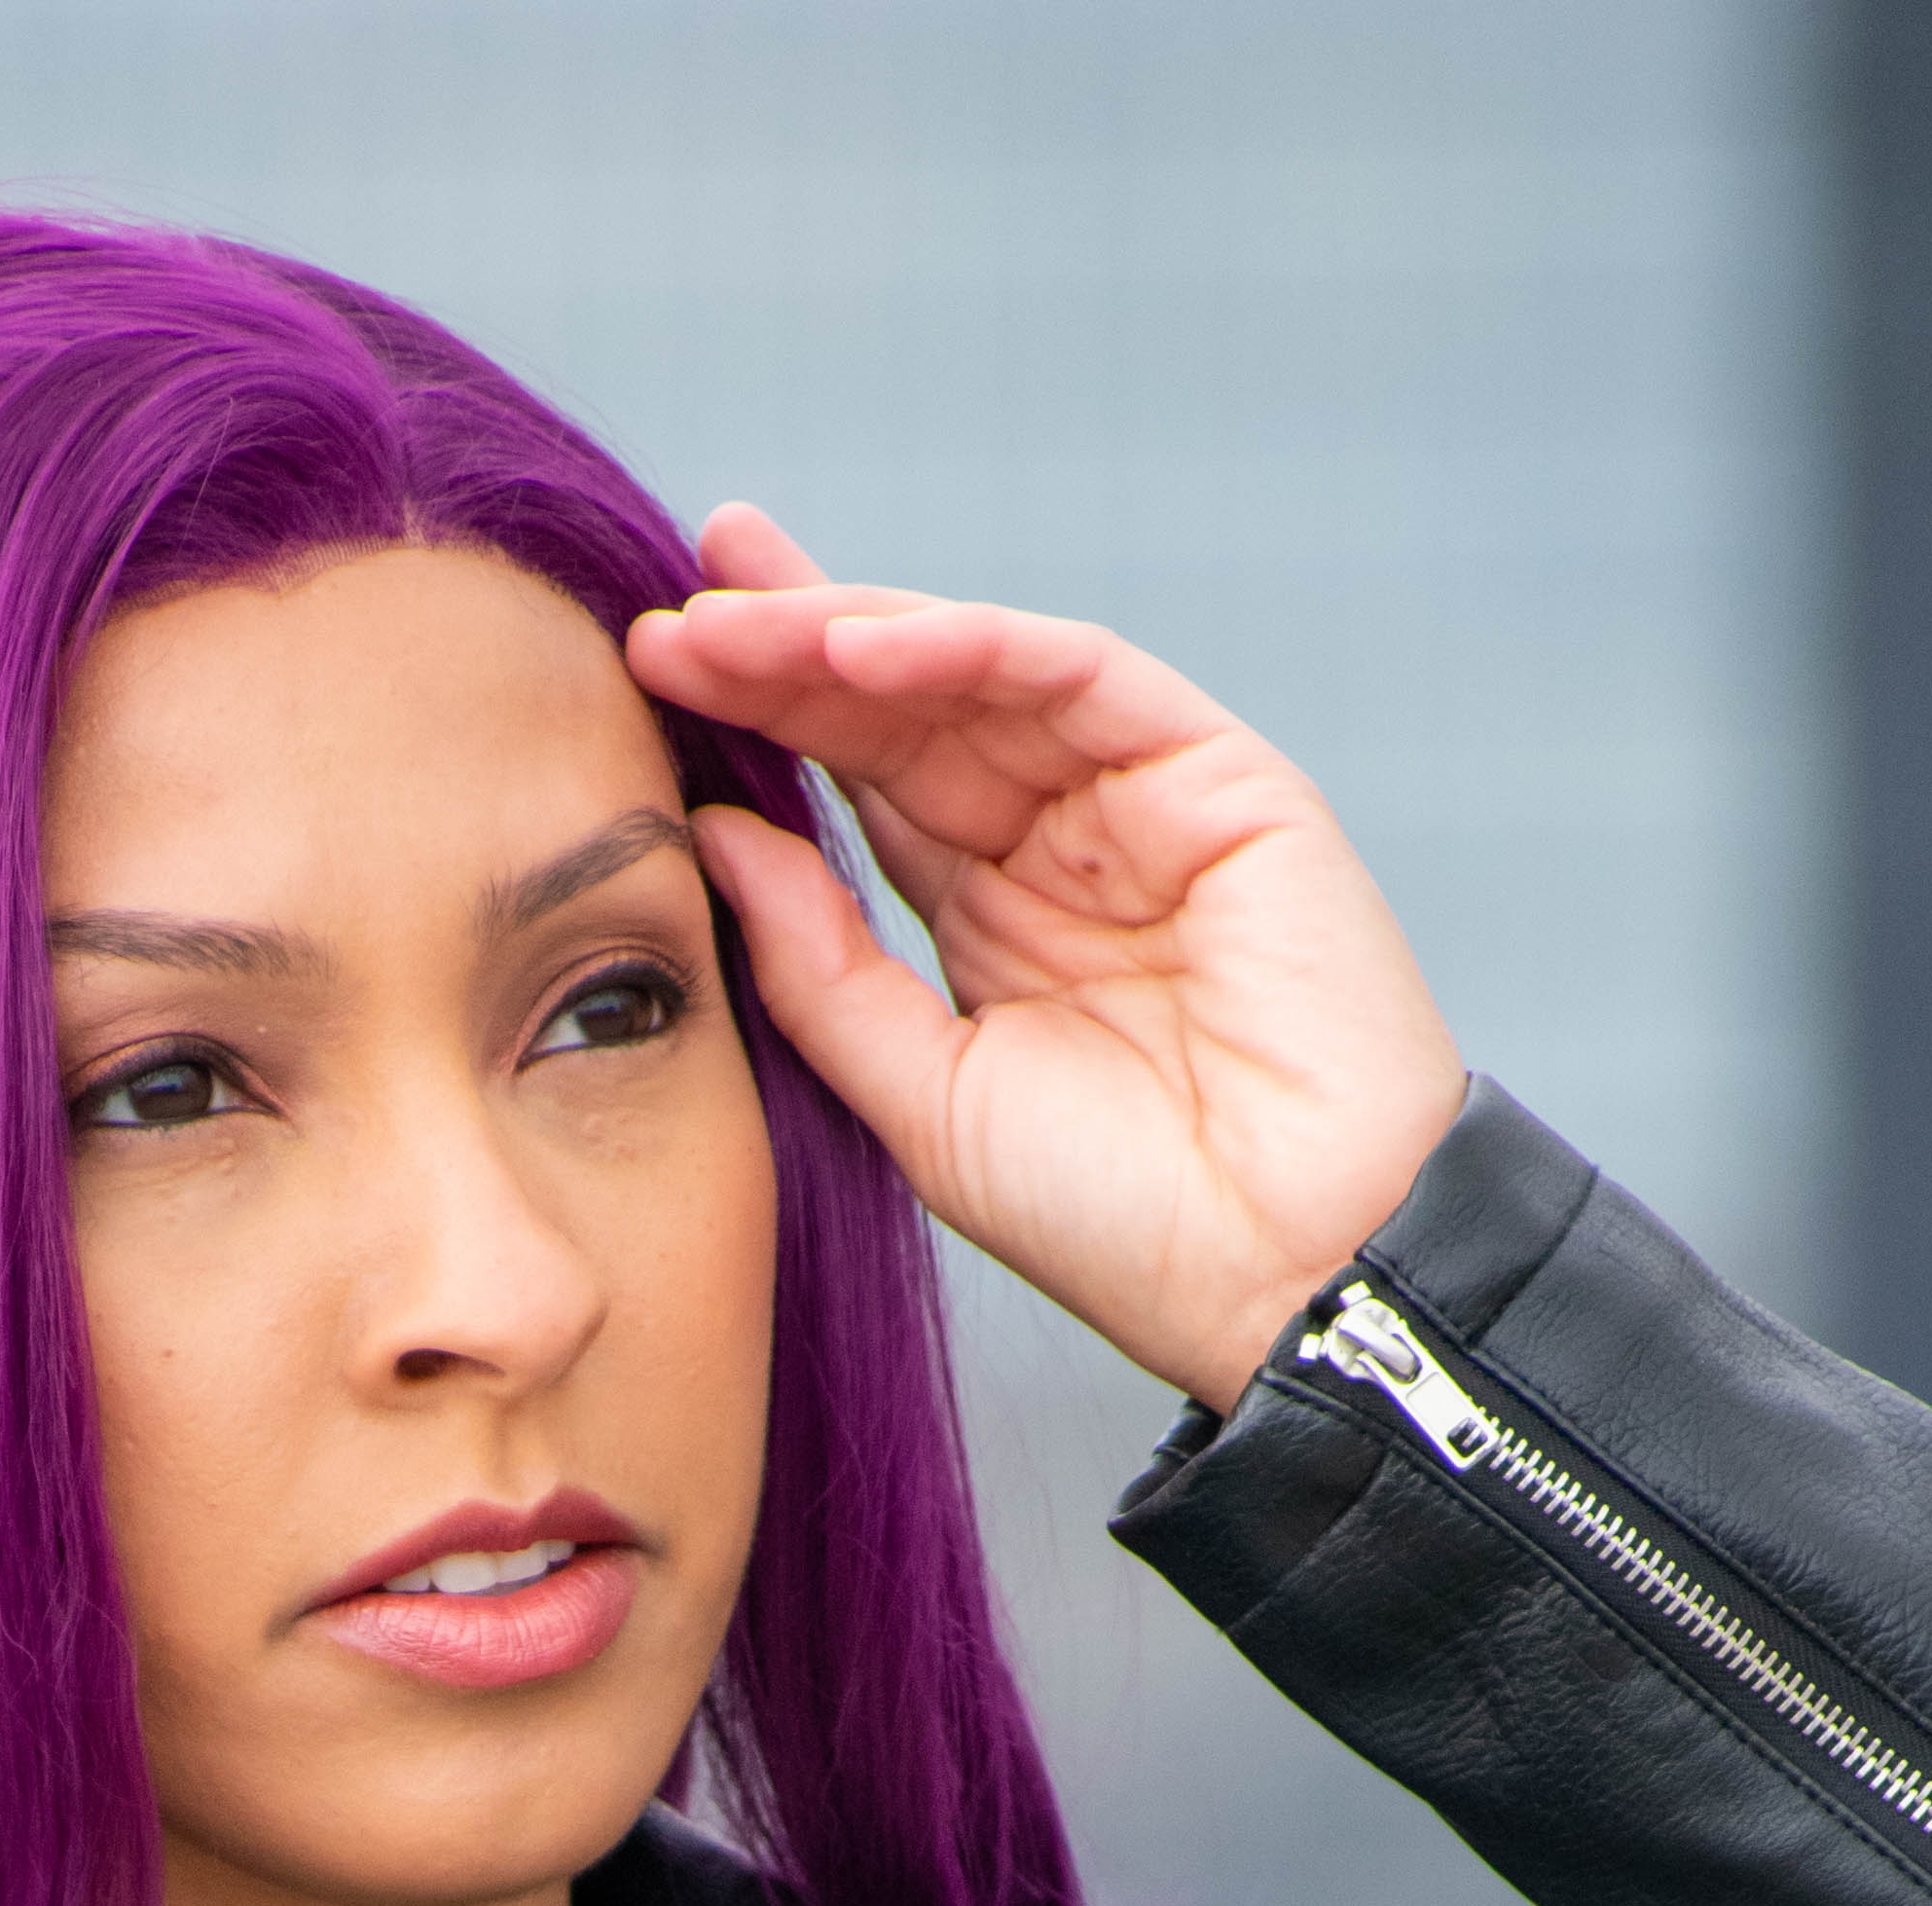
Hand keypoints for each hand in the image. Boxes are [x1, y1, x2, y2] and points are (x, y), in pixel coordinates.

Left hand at [628, 509, 1465, 1408]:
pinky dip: (970, 648)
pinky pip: (1080, 677)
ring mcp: (1145, 803)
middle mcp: (1065, 843)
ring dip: (853, 635)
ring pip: (982, 673)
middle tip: (671, 605)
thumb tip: (714, 838)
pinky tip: (859, 646)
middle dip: (789, 646)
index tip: (652, 675)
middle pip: (911, 709)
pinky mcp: (1224, 777)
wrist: (1279, 1274)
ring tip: (735, 618)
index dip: (766, 721)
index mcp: (995, 917)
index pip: (867, 783)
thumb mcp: (922, 1097)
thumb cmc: (1117, 1221)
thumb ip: (819, 971)